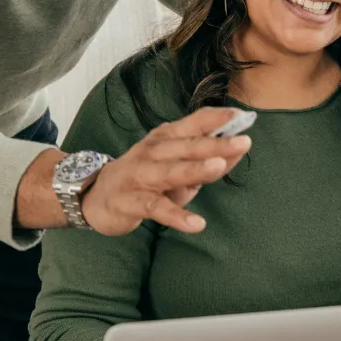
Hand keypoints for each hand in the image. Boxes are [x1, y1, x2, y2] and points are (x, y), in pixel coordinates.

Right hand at [79, 107, 251, 235]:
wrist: (97, 196)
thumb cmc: (146, 179)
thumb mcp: (177, 165)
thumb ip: (207, 159)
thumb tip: (241, 148)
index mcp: (166, 138)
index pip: (194, 123)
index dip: (218, 119)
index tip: (243, 117)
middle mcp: (153, 151)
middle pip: (188, 146)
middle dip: (216, 144)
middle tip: (243, 141)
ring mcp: (140, 175)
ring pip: (171, 171)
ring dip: (195, 169)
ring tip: (219, 167)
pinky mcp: (132, 201)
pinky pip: (156, 208)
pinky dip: (176, 216)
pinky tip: (196, 224)